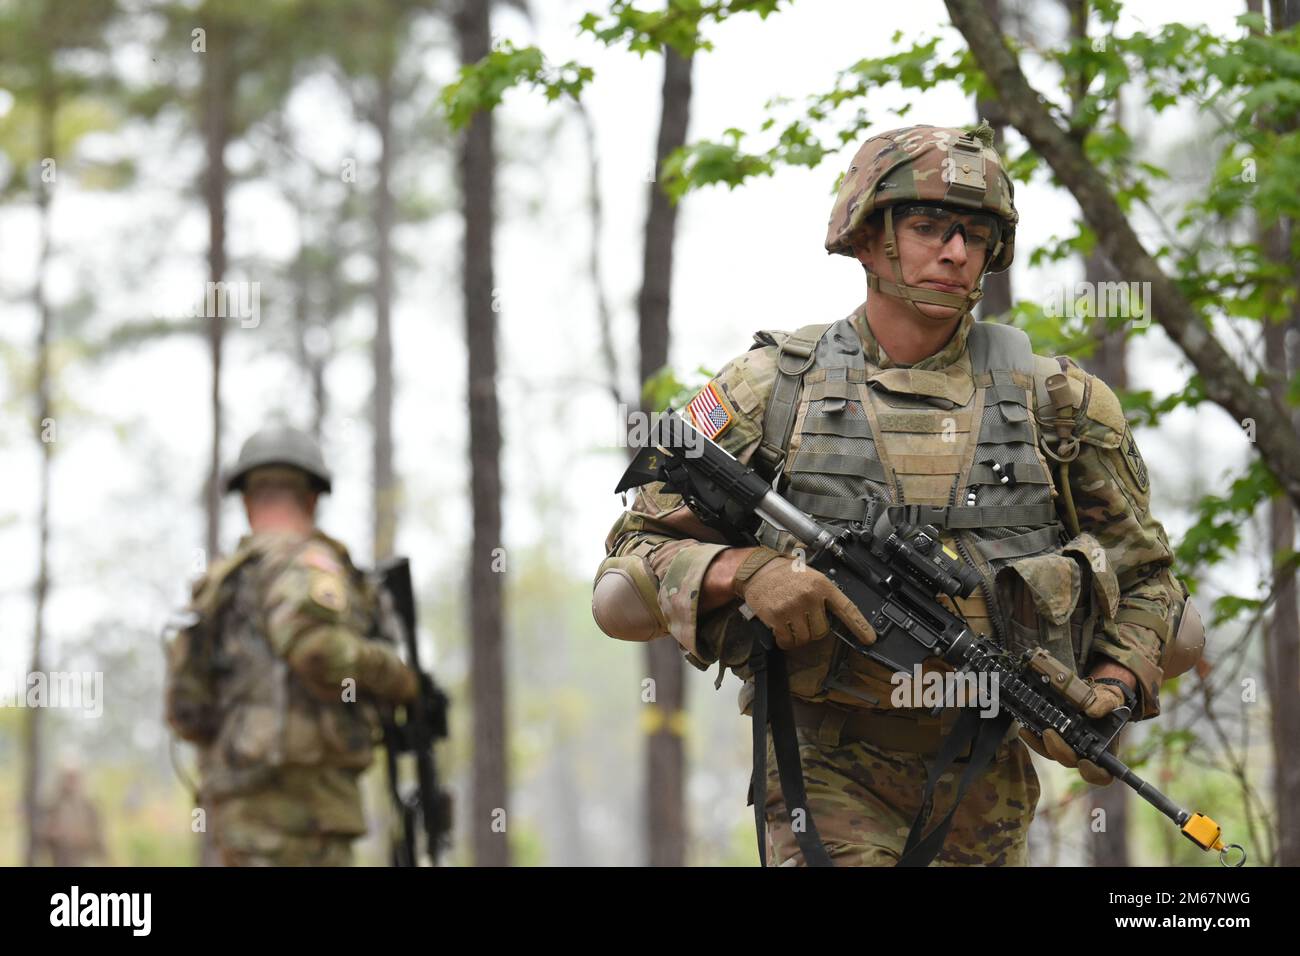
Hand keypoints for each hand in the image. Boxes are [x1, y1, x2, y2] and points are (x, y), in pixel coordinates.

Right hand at [732, 550, 876, 650]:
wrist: (756, 569)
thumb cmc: (783, 573)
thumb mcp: (810, 575)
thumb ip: (824, 593)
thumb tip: (837, 616)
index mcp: (822, 585)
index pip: (846, 609)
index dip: (859, 626)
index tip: (869, 639)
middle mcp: (810, 596)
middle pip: (822, 631)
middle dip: (813, 630)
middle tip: (802, 619)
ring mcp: (793, 607)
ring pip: (805, 638)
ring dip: (798, 636)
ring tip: (789, 621)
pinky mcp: (777, 617)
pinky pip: (787, 641)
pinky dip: (784, 641)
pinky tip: (780, 630)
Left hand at [1018, 680, 1127, 785]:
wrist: (1091, 693)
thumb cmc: (1104, 702)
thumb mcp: (1108, 699)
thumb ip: (1104, 704)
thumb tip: (1092, 711)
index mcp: (1104, 750)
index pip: (1102, 774)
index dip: (1093, 774)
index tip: (1084, 763)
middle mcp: (1084, 753)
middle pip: (1070, 761)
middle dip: (1058, 750)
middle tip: (1048, 732)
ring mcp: (1068, 747)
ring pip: (1052, 754)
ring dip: (1039, 745)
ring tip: (1028, 730)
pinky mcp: (1054, 740)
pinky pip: (1042, 745)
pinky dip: (1032, 739)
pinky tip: (1024, 730)